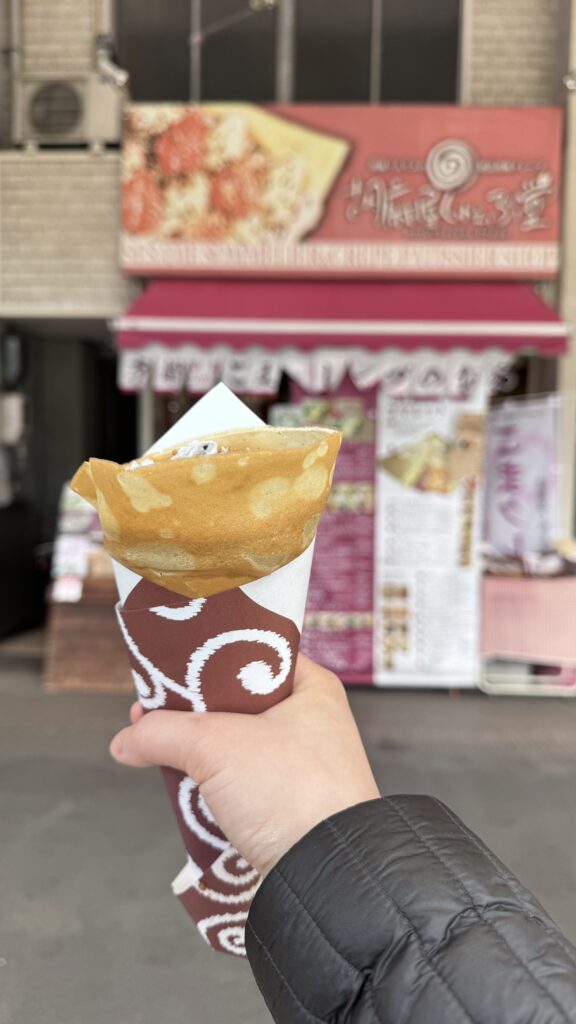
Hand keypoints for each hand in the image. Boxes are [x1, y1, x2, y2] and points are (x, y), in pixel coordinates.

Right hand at [110, 654, 379, 876]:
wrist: (326, 877)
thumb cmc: (291, 792)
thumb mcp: (215, 746)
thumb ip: (163, 733)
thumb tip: (127, 740)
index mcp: (311, 688)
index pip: (251, 655)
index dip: (206, 660)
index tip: (167, 671)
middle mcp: (311, 723)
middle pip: (236, 703)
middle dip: (191, 711)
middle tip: (151, 713)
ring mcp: (302, 767)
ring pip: (235, 747)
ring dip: (197, 752)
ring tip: (157, 750)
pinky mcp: (289, 808)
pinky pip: (240, 785)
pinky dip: (212, 787)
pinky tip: (184, 788)